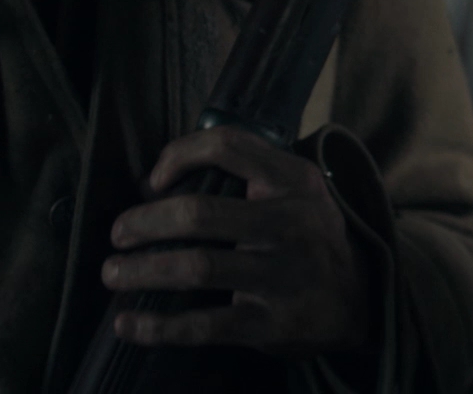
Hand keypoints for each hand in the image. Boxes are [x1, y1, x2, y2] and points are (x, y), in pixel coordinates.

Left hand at [102, 126, 369, 355]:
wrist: (359, 299)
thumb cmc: (309, 238)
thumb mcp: (298, 193)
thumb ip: (250, 175)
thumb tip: (159, 181)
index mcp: (295, 180)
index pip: (228, 146)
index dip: (179, 156)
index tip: (153, 180)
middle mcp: (292, 223)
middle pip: (199, 213)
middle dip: (144, 222)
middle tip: (118, 234)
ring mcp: (284, 274)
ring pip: (196, 268)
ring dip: (141, 271)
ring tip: (113, 273)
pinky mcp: (272, 322)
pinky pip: (204, 325)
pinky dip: (157, 327)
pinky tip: (128, 324)